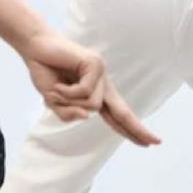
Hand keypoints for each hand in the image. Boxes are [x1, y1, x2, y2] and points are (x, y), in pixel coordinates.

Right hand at [21, 30, 160, 146]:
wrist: (35, 48)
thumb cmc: (46, 72)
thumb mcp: (54, 102)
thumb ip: (69, 114)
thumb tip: (87, 116)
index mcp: (96, 93)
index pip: (117, 116)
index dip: (132, 130)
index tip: (150, 142)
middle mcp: (103, 84)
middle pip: (123, 112)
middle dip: (136, 129)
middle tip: (157, 143)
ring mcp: (101, 73)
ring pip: (93, 105)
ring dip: (69, 101)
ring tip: (57, 88)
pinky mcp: (96, 64)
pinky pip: (85, 91)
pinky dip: (67, 91)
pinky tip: (59, 82)